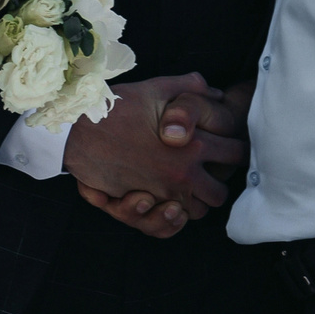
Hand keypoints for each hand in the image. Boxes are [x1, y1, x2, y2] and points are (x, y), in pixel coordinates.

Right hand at [65, 73, 246, 236]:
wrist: (77, 131)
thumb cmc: (116, 107)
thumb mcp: (156, 88)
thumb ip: (191, 89)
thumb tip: (217, 93)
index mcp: (193, 146)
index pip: (236, 154)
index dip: (237, 149)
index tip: (230, 146)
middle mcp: (182, 176)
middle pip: (220, 192)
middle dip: (217, 181)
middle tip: (209, 171)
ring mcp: (162, 195)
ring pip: (197, 211)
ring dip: (195, 201)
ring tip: (188, 186)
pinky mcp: (142, 207)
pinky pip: (171, 225)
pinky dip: (174, 219)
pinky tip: (172, 203)